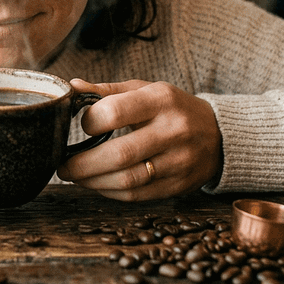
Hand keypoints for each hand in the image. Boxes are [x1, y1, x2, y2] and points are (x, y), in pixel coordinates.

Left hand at [57, 79, 222, 200]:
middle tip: (63, 166)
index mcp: (161, 100)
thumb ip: (107, 91)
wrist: (220, 135)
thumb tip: (71, 88)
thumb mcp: (145, 90)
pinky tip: (98, 184)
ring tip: (76, 176)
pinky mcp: (178, 185)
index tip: (82, 126)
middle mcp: (173, 131)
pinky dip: (111, 192)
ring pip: (127, 180)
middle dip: (83, 164)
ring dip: (93, 182)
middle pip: (119, 154)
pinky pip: (137, 195)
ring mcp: (178, 161)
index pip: (115, 112)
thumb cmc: (173, 109)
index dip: (90, 123)